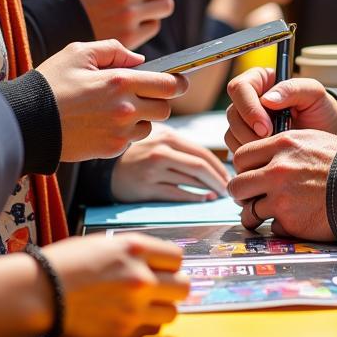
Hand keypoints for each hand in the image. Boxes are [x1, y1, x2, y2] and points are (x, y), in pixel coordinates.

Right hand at [37, 40, 188, 161]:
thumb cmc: (51, 83)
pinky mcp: (109, 149)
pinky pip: (130, 140)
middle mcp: (125, 108)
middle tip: (143, 93)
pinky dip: (125, 132)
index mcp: (121, 81)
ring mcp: (118, 132)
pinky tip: (105, 122)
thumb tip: (140, 61)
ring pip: (150, 125)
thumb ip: (115, 50)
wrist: (24, 121)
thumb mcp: (80, 52)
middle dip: (158, 99)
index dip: (177, 81)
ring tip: (118, 109)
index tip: (176, 80)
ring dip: (142, 117)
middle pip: (165, 107)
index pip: (169, 84)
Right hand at [45, 233, 188, 336]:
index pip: (178, 258)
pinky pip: (150, 332)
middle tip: (160, 289)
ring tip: (143, 306)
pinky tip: (129, 318)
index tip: (163, 269)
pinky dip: (144, 327)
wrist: (39, 292)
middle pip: (183, 286)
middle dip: (173, 287)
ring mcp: (133, 308)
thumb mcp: (107, 243)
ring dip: (161, 309)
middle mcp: (140, 277)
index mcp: (136, 249)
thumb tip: (157, 261)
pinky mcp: (122, 333)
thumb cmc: (67, 263)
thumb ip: (136, 252)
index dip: (170, 264)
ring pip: (172, 313)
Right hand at [111, 123, 229, 200]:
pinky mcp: (146, 189)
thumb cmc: (140, 152)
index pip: (202, 152)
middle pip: (199, 167)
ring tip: (218, 193)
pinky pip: (176, 194)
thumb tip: (214, 164)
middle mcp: (161, 152)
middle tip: (228, 188)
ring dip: (208, 189)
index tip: (229, 175)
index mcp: (169, 137)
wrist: (107, 168)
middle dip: (218, 179)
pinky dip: (193, 197)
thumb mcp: (160, 138)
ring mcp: (153, 171)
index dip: (219, 166)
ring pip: (190, 181)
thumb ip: (183, 147)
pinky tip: (203, 199)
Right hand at [225, 67, 336, 154]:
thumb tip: (267, 99)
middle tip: (272, 141)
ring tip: (275, 148)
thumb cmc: (320, 109)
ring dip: (250, 146)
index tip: (265, 127)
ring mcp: (245, 121)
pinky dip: (251, 156)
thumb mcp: (313, 94)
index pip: (239, 87)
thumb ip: (292, 89)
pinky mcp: (246, 140)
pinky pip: (236, 149)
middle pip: (232, 113)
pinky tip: (269, 155)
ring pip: (231, 133)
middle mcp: (249, 99)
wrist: (325, 133)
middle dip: (250, 132)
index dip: (249, 109)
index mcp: (261, 80)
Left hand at [228, 129, 336, 240]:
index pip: (241, 157)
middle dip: (242, 194)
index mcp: (282, 144)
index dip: (243, 168)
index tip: (251, 175)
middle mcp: (277, 170)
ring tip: (269, 213)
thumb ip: (283, 147)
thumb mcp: (311, 140)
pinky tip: (293, 220)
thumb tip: (262, 158)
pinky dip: (279, 227)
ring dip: (256, 214)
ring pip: (248, 211)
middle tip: (252, 197)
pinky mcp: (290, 222)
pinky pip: (271, 227)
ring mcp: (281, 198)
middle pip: (237, 185)